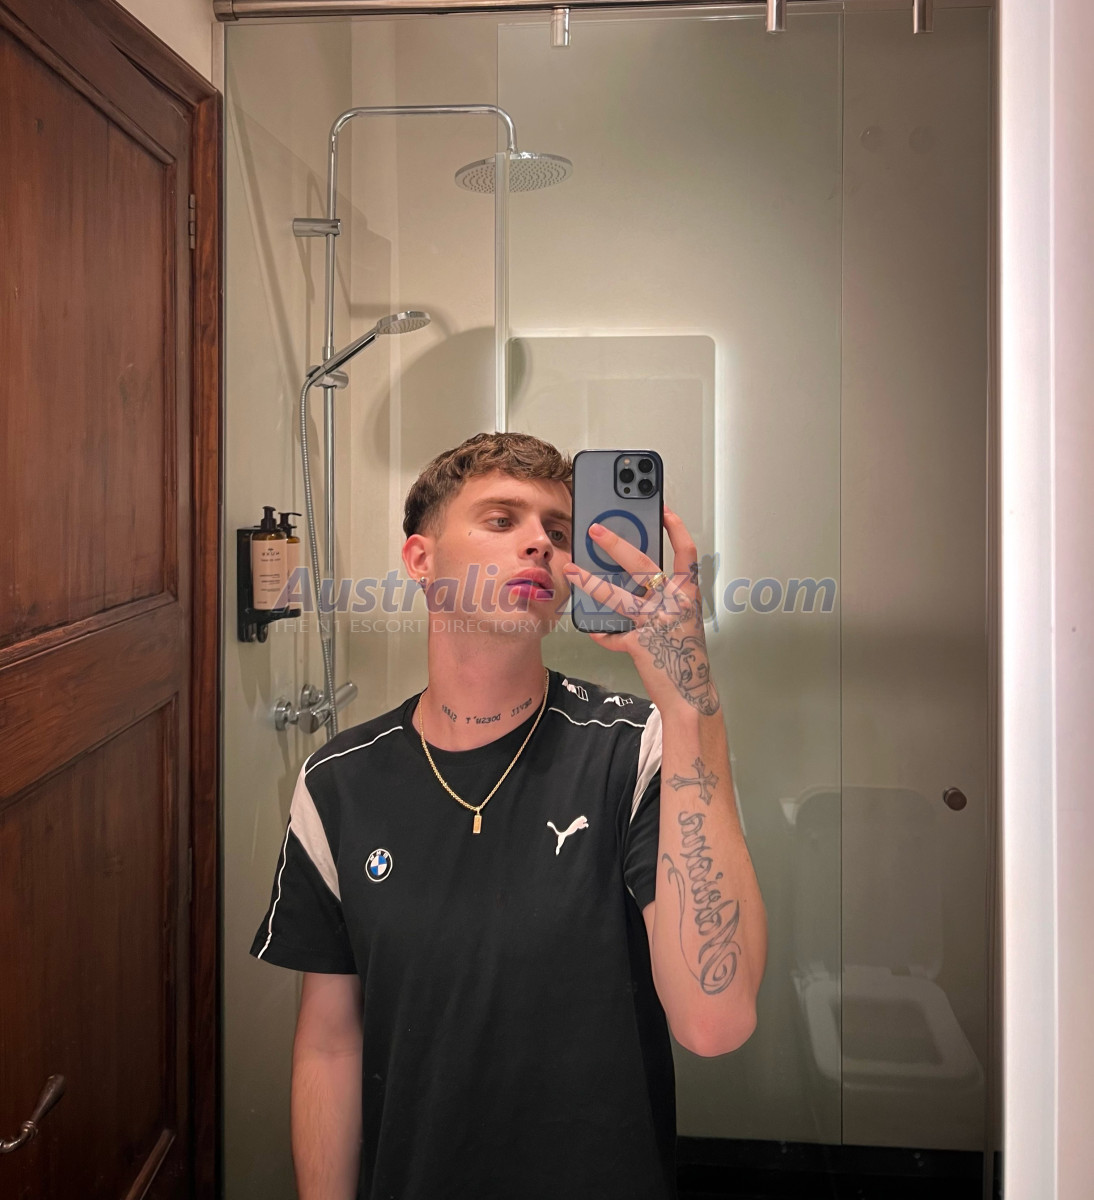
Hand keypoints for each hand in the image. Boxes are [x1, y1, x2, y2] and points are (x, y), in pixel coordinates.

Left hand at [563, 507, 719, 717]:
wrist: (690, 693)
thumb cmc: (685, 654)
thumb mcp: (682, 619)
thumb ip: (663, 599)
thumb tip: (635, 584)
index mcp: (687, 595)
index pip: (686, 553)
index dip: (676, 529)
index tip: (662, 511)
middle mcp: (673, 605)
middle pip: (642, 565)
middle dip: (615, 543)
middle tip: (595, 530)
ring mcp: (655, 624)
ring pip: (617, 596)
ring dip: (591, 582)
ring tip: (571, 569)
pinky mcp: (638, 644)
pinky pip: (611, 634)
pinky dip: (600, 634)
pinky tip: (594, 630)